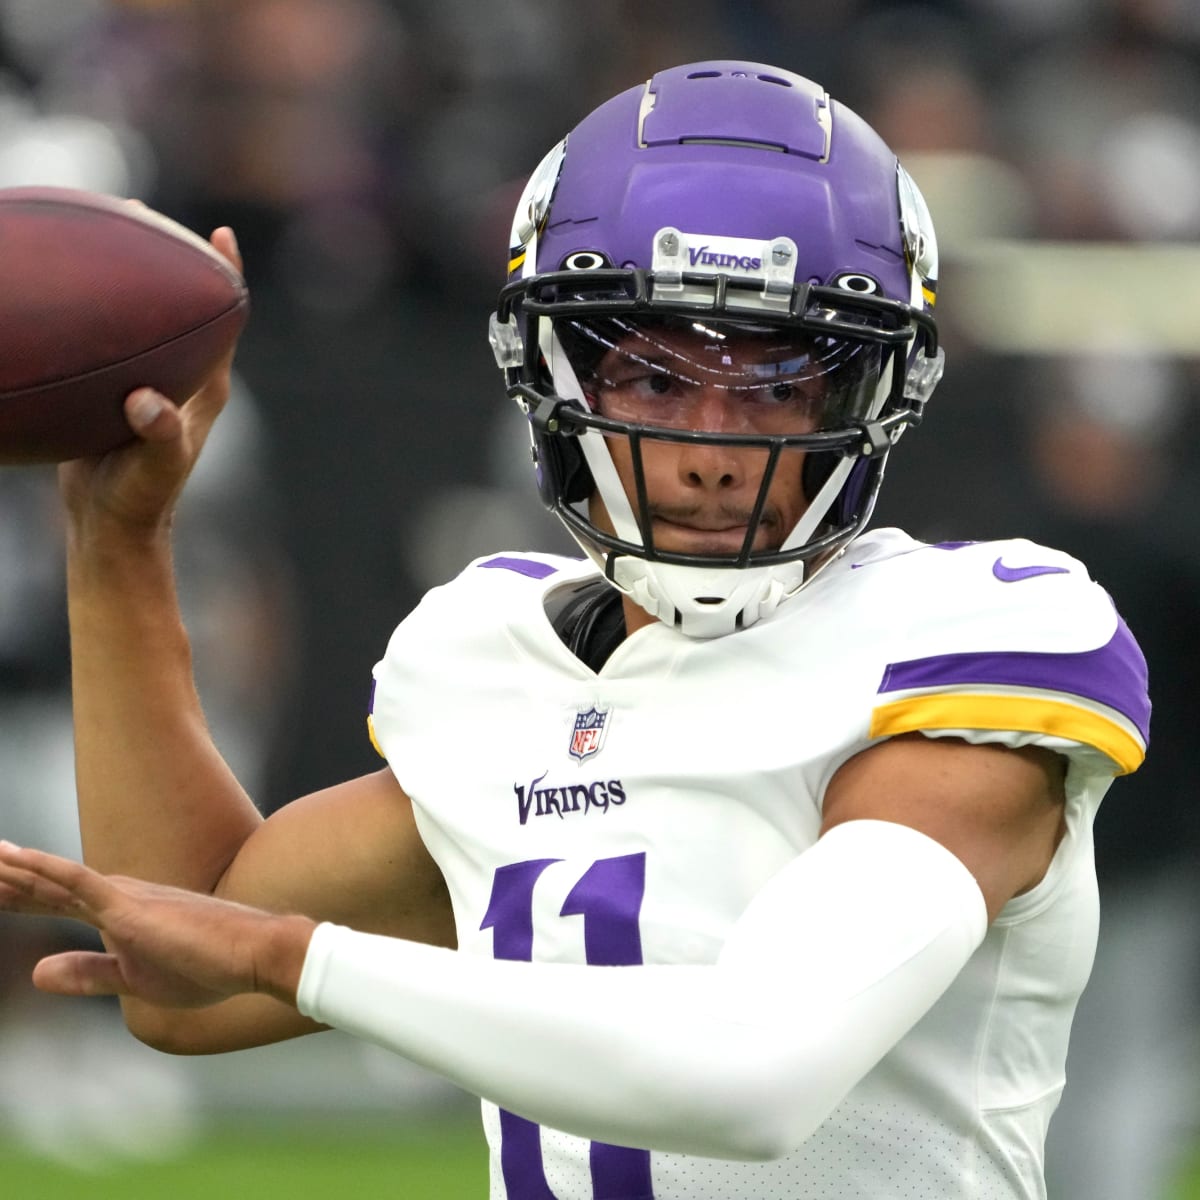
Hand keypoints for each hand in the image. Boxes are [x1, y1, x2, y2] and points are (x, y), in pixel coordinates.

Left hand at [0, 841, 313, 1008]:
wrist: (256, 954)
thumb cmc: (207, 966)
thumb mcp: (135, 980)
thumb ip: (88, 973)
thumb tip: (35, 973)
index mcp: (117, 912)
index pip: (53, 899)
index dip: (15, 892)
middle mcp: (115, 895)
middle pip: (43, 886)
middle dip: (4, 878)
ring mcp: (123, 898)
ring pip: (52, 879)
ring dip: (12, 870)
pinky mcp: (131, 907)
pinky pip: (78, 883)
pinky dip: (45, 870)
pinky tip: (17, 859)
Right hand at [58, 225, 244, 537]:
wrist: (111, 524)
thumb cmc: (142, 499)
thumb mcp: (154, 468)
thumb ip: (159, 435)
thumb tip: (147, 402)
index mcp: (204, 387)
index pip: (225, 321)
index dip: (226, 276)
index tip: (221, 235)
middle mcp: (182, 378)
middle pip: (185, 307)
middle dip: (170, 261)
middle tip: (143, 215)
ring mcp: (149, 383)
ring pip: (144, 319)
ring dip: (127, 280)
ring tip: (102, 233)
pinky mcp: (115, 393)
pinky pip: (108, 340)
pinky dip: (92, 313)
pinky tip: (61, 292)